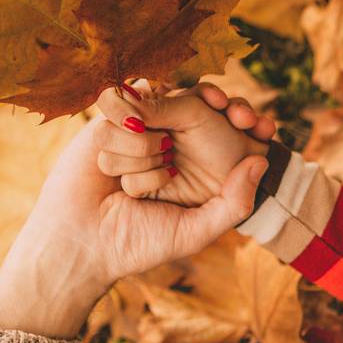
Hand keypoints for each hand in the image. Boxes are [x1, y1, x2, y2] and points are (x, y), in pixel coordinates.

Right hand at [0, 88, 267, 337]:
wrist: (81, 243)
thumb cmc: (141, 242)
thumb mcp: (197, 230)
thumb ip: (235, 203)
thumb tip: (260, 161)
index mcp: (199, 162)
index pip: (227, 121)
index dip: (240, 113)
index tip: (251, 122)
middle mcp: (171, 140)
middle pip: (198, 99)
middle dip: (215, 105)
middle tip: (217, 128)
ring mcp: (138, 128)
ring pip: (158, 105)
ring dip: (148, 144)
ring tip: (149, 172)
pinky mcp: (104, 122)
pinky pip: (119, 103)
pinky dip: (122, 131)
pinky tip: (119, 158)